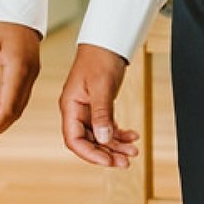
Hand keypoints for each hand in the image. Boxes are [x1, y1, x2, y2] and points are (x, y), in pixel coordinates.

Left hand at [0, 21, 42, 146]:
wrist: (19, 3)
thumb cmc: (2, 19)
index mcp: (19, 68)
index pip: (7, 105)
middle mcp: (28, 74)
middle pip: (14, 110)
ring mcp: (30, 73)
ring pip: (17, 106)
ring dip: (1, 121)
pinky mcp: (27, 71)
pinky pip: (18, 97)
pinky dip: (5, 109)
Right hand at [56, 43, 141, 167]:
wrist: (107, 42)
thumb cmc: (99, 59)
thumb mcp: (101, 87)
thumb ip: (101, 113)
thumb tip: (103, 138)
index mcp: (70, 107)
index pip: (74, 140)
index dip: (90, 154)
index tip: (109, 161)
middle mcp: (77, 111)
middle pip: (89, 141)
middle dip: (107, 153)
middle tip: (126, 162)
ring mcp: (88, 110)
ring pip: (100, 136)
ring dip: (116, 145)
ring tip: (133, 151)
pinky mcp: (99, 107)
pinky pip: (108, 126)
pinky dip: (120, 133)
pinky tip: (133, 136)